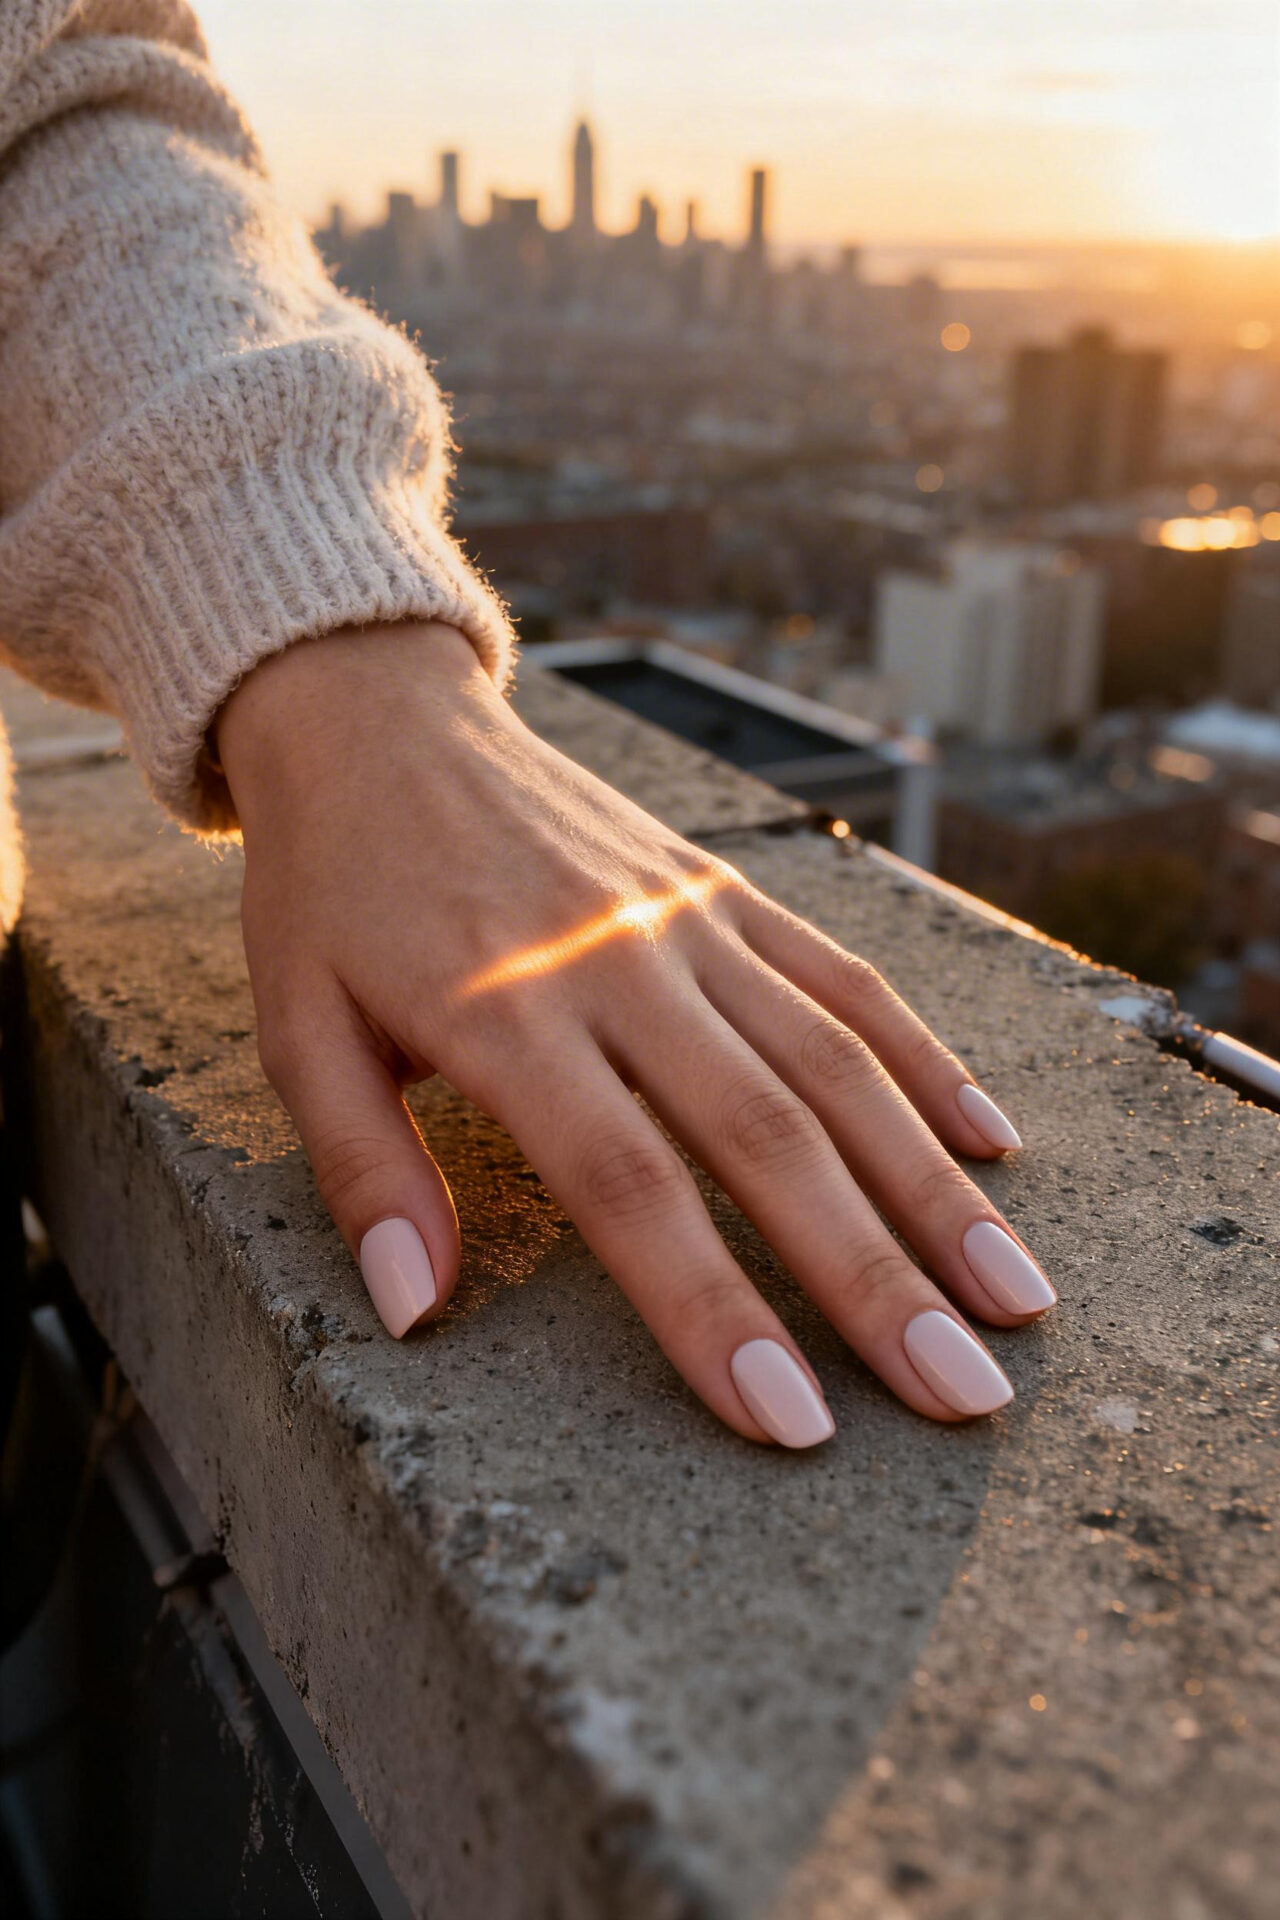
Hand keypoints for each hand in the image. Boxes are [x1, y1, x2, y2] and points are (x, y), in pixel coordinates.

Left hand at [217, 621, 1053, 1447]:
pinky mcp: (722, 887)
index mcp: (504, 1016)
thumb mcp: (294, 1026)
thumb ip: (361, 1169)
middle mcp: (618, 964)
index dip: (714, 1310)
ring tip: (1014, 1296)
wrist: (378, 717)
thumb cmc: (329, 891)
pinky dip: (922, 1058)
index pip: (630, 1187)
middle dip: (874, 1277)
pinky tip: (992, 1142)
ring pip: (834, 1060)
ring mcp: (685, 919)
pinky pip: (840, 976)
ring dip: (931, 1183)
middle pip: (768, 1135)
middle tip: (965, 1396)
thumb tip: (414, 1311)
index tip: (794, 1423)